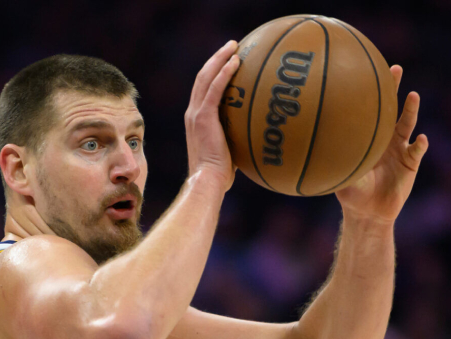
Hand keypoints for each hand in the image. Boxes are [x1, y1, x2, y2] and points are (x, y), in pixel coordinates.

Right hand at [185, 40, 241, 188]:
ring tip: (234, 46)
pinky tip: (236, 62)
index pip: (202, 89)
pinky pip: (214, 89)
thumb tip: (258, 135)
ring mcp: (196, 114)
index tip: (227, 61)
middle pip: (202, 77)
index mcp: (195, 119)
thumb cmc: (220, 174)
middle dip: (216, 58)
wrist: (208, 180)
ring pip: (206, 77)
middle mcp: (192, 112)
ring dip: (220, 59)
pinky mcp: (203, 117)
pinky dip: (224, 73)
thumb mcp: (228, 151)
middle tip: (232, 46)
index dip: (213, 72)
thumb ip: (237, 138)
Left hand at [336, 66, 429, 222]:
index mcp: (369, 137)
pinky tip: (420, 139)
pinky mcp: (411, 163)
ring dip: (411, 110)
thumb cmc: (350, 192)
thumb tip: (310, 147)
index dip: (371, 90)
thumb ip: (331, 161)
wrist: (367, 211)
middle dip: (394, 88)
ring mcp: (400, 148)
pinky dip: (419, 145)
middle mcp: (386, 138)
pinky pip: (416, 151)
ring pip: (407, 124)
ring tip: (413, 96)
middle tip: (394, 69)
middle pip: (391, 107)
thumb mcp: (338, 173)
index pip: (370, 109)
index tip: (367, 70)